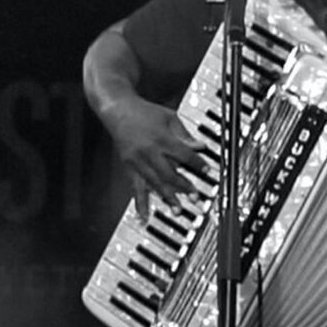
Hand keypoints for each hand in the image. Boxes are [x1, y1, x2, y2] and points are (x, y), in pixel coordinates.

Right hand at [107, 96, 208, 219]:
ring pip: (154, 183)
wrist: (118, 109)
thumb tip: (200, 146)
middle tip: (195, 197)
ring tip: (177, 210)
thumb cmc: (145, 111)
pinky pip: (135, 187)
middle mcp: (149, 151)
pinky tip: (144, 216)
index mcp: (161, 138)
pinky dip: (140, 203)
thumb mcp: (170, 117)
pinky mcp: (128, 166)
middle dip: (183, 186)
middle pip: (169, 173)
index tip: (207, 171)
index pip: (184, 154)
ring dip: (167, 197)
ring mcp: (137, 160)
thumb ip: (185, 134)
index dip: (197, 163)